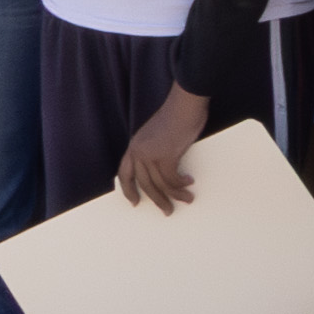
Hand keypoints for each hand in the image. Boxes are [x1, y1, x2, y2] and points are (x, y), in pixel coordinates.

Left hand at [116, 87, 210, 212]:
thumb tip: (165, 166)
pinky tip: (189, 184)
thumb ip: (155, 148)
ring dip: (174, 196)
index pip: (125, 173)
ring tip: (186, 200)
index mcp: (135, 145)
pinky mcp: (166, 155)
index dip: (128, 189)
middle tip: (167, 210)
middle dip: (157, 199)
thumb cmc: (177, 114)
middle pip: (144, 183)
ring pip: (160, 184)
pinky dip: (181, 185)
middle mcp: (139, 150)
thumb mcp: (158, 134)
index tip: (134, 202)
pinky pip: (172, 178)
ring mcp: (151, 153)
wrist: (185, 102)